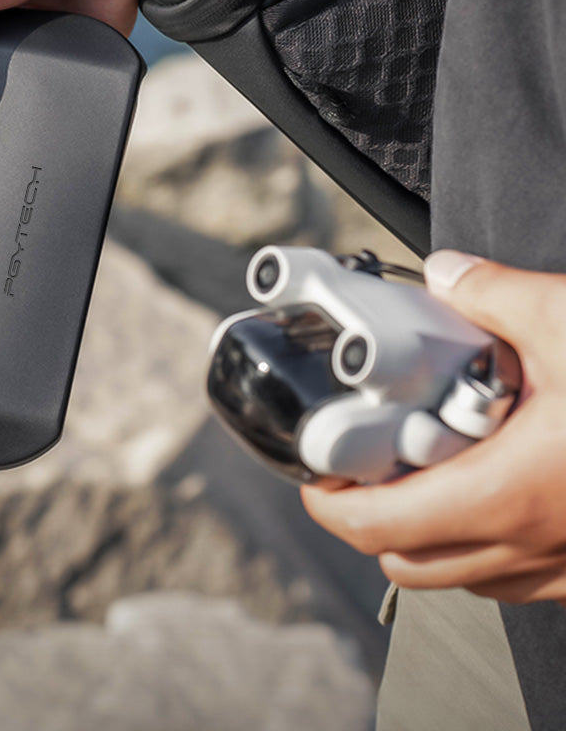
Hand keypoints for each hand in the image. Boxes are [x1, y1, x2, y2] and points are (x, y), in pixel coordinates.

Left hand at [302, 250, 565, 605]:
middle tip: (362, 466)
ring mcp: (565, 568)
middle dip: (367, 519)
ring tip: (419, 475)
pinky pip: (513, 579)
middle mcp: (530, 547)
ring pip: (458, 578)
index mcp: (506, 494)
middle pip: (404, 562)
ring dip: (421, 535)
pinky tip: (488, 492)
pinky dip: (478, 547)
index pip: (376, 526)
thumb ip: (494, 296)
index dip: (326, 502)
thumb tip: (446, 274)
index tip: (313, 470)